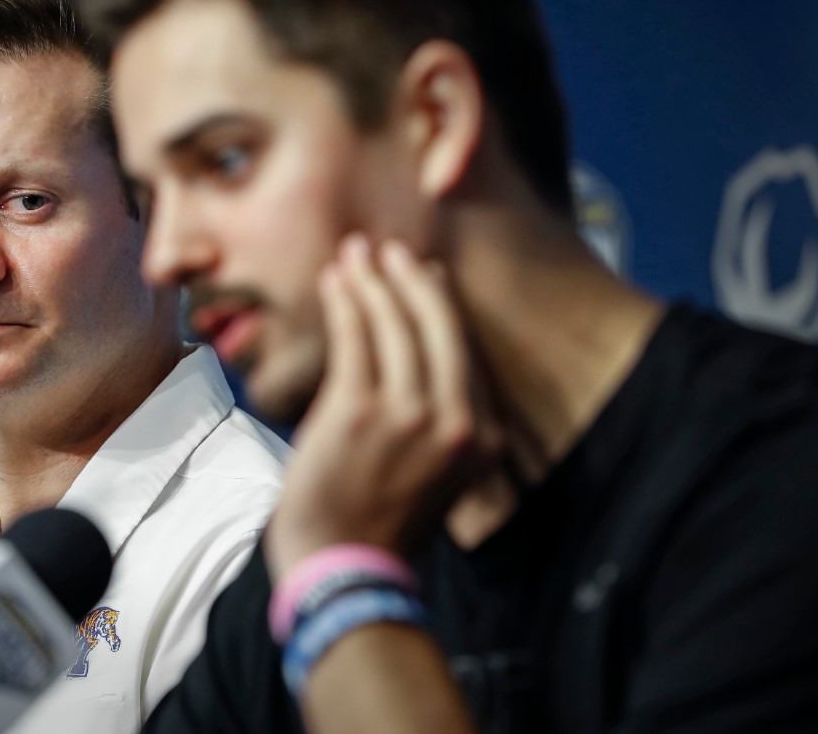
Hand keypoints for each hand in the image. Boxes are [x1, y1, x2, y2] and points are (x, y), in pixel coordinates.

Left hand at [264, 235, 506, 580]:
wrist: (342, 568)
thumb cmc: (377, 521)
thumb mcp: (434, 475)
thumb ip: (440, 424)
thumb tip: (422, 360)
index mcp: (481, 440)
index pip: (465, 353)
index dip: (442, 307)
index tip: (423, 277)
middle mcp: (455, 423)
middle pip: (439, 328)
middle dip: (412, 279)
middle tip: (390, 250)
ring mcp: (409, 416)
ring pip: (394, 325)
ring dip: (374, 280)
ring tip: (356, 252)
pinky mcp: (361, 412)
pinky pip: (356, 338)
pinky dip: (346, 301)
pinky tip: (336, 280)